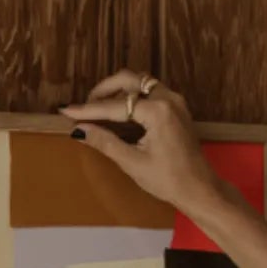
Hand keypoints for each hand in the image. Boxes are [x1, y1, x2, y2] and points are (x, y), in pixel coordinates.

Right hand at [59, 71, 232, 223]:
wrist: (199, 188)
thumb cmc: (169, 180)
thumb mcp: (133, 163)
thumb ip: (105, 142)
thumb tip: (79, 130)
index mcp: (158, 111)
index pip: (115, 107)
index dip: (88, 110)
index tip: (67, 111)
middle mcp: (168, 98)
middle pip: (129, 79)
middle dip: (104, 89)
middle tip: (85, 105)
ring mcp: (175, 101)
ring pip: (141, 82)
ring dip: (119, 90)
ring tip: (100, 108)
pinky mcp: (177, 108)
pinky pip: (150, 91)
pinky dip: (132, 96)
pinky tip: (119, 111)